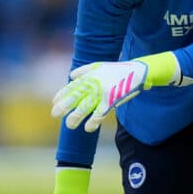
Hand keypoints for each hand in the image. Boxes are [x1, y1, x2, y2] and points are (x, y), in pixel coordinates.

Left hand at [51, 52, 178, 132]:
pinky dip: (94, 121)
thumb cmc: (119, 70)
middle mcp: (94, 83)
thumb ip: (84, 70)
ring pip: (86, 106)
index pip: (73, 86)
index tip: (54, 102)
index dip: (63, 94)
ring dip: (76, 116)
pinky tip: (88, 128)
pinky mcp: (112, 100)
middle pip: (76, 96)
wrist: (138, 71)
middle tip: (54, 114)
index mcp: (90, 76)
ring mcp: (102, 92)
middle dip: (64, 105)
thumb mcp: (100, 65)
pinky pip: (100, 112)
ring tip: (69, 125)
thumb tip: (71, 76)